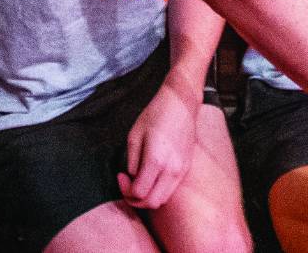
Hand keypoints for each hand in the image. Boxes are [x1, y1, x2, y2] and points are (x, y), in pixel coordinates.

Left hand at [119, 85, 200, 209]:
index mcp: (156, 161)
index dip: (125, 190)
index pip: (139, 193)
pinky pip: (171, 189)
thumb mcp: (134, 136)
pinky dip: (158, 190)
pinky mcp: (186, 168)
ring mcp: (181, 170)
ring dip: (148, 197)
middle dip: (135, 200)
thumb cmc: (155, 115)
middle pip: (152, 202)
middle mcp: (171, 170)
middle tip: (127, 186)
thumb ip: (131, 161)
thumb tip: (132, 177)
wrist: (181, 104)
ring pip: (163, 199)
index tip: (120, 176)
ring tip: (138, 181)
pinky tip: (151, 176)